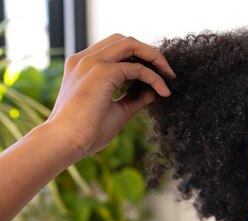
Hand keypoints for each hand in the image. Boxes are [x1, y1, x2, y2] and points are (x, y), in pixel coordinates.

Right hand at [45, 34, 174, 160]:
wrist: (66, 142)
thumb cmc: (86, 131)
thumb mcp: (117, 111)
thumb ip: (133, 99)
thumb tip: (153, 92)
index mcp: (83, 66)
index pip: (115, 48)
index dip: (138, 57)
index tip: (157, 74)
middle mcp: (85, 59)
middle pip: (124, 40)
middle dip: (149, 52)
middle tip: (167, 71)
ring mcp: (92, 62)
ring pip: (130, 45)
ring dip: (154, 57)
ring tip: (169, 75)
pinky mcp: (102, 72)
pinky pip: (137, 68)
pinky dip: (154, 78)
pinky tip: (163, 91)